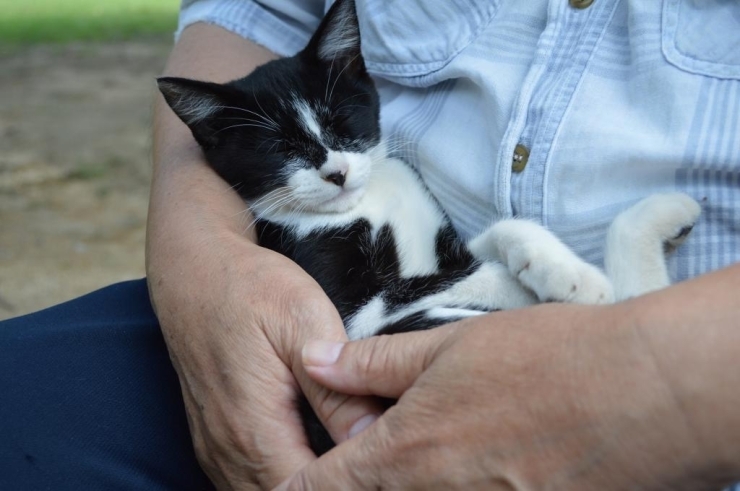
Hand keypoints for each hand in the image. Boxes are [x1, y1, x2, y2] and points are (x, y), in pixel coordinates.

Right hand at [148, 230, 382, 489]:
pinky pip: (246, 482)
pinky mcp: (213, 440)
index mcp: (254, 427)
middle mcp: (228, 450)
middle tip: (372, 465)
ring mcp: (216, 449)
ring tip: (348, 465)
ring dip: (304, 486)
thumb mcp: (304, 325)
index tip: (381, 466)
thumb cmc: (252, 290)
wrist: (195, 271)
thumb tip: (372, 441)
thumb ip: (335, 392)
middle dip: (329, 486)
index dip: (347, 484)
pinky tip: (313, 461)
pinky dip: (281, 481)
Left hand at [279, 301, 735, 489]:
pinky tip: (478, 454)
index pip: (325, 485)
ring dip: (407, 479)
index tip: (287, 478)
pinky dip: (453, 483)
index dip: (299, 484)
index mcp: (406, 449)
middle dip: (352, 481)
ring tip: (434, 445)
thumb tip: (317, 361)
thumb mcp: (449, 345)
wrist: (640, 392)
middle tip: (359, 456)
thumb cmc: (543, 357)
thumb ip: (376, 361)